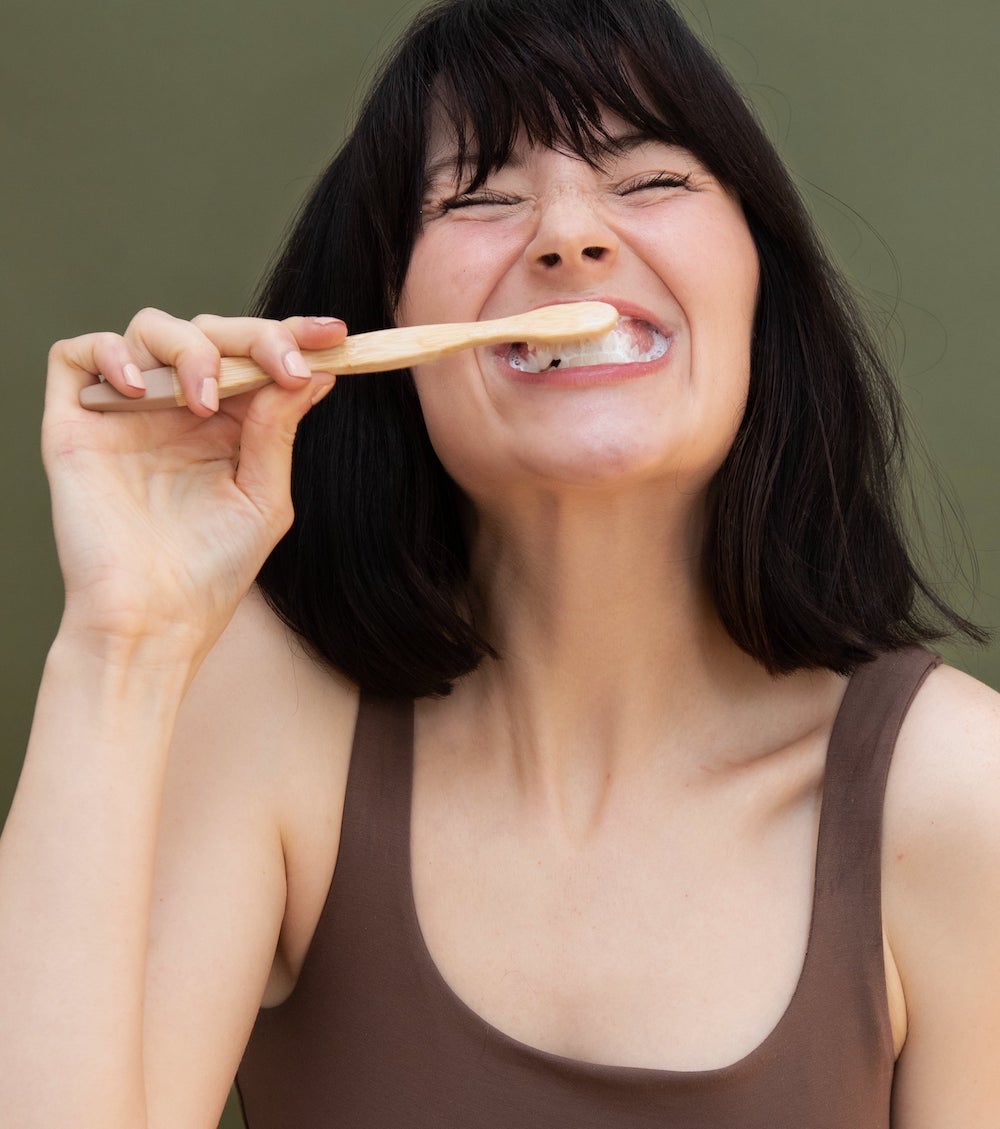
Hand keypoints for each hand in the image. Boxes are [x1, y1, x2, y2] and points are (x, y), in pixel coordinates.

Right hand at [42, 308, 345, 655]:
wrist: (152, 621)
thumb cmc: (210, 571)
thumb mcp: (264, 497)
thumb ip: (278, 429)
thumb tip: (314, 369)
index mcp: (226, 427)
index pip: (255, 359)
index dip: (292, 336)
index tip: (334, 335)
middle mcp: (176, 412)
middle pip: (209, 331)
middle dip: (254, 337)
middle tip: (283, 366)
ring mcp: (126, 414)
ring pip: (150, 330)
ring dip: (191, 349)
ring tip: (205, 400)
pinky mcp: (75, 425)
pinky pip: (77, 356)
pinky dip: (109, 354)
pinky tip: (142, 391)